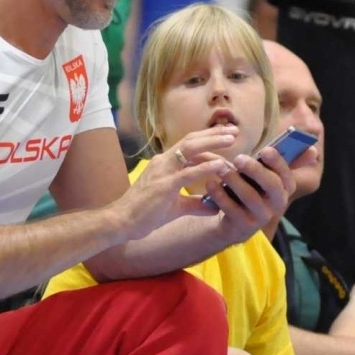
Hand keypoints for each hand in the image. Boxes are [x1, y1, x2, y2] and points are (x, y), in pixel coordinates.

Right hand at [115, 126, 237, 235]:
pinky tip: (221, 166)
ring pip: (190, 149)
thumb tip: (214, 207)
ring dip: (212, 143)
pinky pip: (187, 173)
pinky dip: (206, 168)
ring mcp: (162, 172)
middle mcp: (162, 162)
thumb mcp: (175, 207)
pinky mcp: (163, 186)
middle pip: (191, 140)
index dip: (208, 140)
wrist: (120, 222)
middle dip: (213, 135)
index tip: (225, 138)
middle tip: (234, 131)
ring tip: (231, 140)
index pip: (188, 145)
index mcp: (163, 164)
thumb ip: (195, 204)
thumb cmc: (144, 214)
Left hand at [202, 143, 297, 239]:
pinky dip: (220, 195)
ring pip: (250, 197)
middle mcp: (278, 204)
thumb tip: (313, 150)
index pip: (286, 174)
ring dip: (234, 180)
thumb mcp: (266, 176)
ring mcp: (262, 217)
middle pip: (272, 185)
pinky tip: (210, 184)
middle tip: (238, 158)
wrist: (234, 222)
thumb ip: (282, 161)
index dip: (277, 162)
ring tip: (220, 168)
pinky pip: (232, 209)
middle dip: (256, 170)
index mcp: (285, 188)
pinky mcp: (244, 227)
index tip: (265, 150)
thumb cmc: (252, 190)